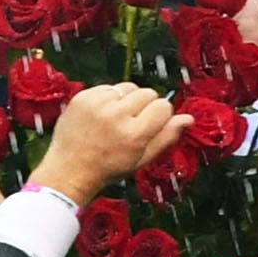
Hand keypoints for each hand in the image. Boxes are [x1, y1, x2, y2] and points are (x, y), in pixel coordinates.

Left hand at [29, 83, 182, 202]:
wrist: (69, 170)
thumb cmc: (108, 168)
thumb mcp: (142, 160)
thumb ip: (166, 137)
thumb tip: (188, 119)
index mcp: (134, 134)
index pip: (163, 106)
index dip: (160, 116)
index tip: (150, 125)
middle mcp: (116, 116)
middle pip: (147, 93)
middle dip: (145, 106)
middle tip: (132, 124)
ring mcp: (97, 104)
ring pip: (128, 87)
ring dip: (127, 100)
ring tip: (117, 119)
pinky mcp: (83, 97)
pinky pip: (108, 87)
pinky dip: (109, 98)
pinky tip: (102, 115)